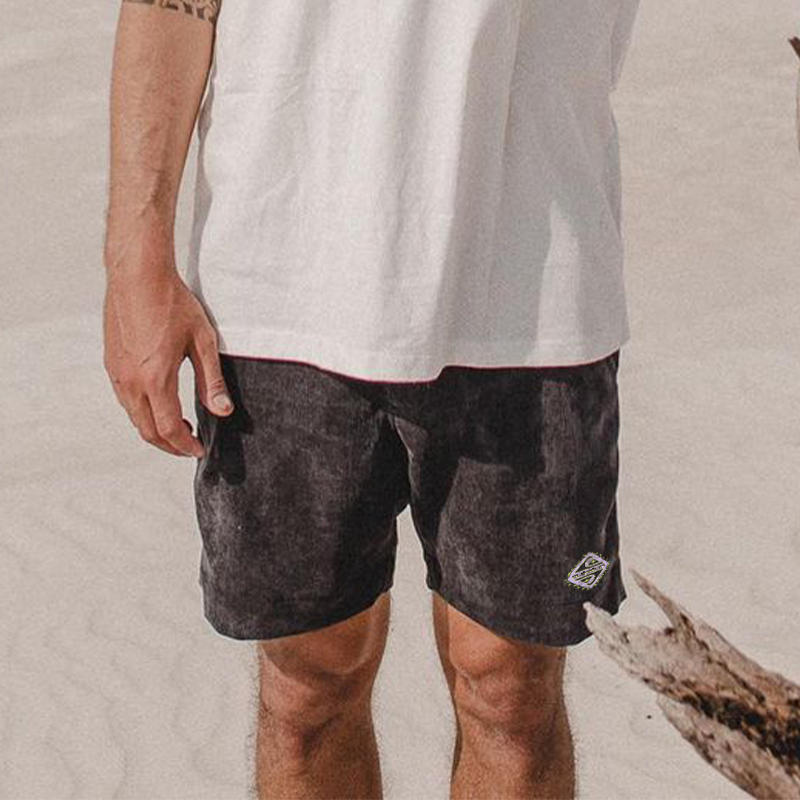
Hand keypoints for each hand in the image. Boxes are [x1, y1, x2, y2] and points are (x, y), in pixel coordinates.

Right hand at [103, 265, 233, 457]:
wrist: (138, 274)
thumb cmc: (173, 302)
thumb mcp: (203, 341)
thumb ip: (212, 380)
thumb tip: (224, 412)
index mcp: (155, 379)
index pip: (168, 429)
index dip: (185, 445)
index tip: (199, 450)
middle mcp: (130, 381)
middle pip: (148, 430)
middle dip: (170, 445)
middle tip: (190, 445)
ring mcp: (117, 372)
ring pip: (134, 416)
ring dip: (155, 428)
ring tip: (179, 426)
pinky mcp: (111, 362)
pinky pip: (125, 399)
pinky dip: (143, 412)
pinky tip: (159, 403)